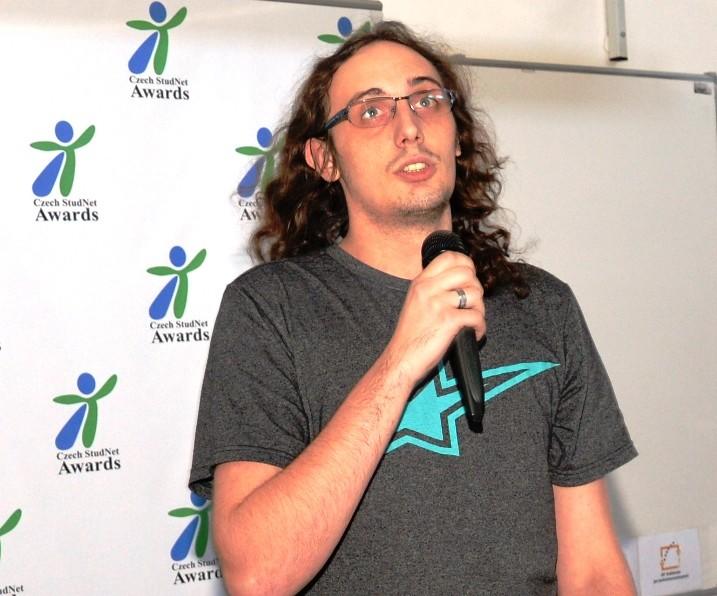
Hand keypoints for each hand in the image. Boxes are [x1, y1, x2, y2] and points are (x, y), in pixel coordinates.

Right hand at [384, 251, 484, 387]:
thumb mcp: (415, 302)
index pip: (449, 257)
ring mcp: (437, 304)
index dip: (466, 264)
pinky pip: (477, 316)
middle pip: (466, 272)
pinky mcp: (448, 321)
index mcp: (420, 282)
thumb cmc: (411, 336)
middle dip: (476, 288)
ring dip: (479, 309)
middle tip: (471, 305)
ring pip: (475, 293)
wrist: (401, 360)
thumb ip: (433, 288)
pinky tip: (472, 334)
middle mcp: (427, 289)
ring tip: (471, 321)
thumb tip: (462, 281)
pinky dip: (480, 328)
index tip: (469, 278)